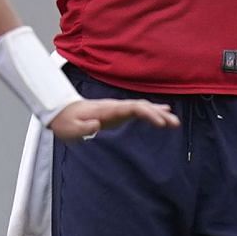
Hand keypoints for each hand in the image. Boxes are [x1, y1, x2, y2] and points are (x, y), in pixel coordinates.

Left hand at [47, 98, 179, 140]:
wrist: (62, 113)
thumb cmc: (66, 122)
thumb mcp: (70, 129)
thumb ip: (83, 128)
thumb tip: (97, 125)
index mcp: (107, 110)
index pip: (132, 108)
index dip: (148, 113)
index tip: (160, 122)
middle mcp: (115, 106)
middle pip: (141, 106)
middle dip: (158, 114)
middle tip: (174, 123)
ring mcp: (117, 109)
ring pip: (142, 107)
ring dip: (158, 114)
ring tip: (174, 122)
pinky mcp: (118, 113)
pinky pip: (138, 111)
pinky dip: (151, 113)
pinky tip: (163, 115)